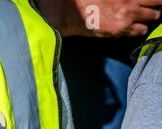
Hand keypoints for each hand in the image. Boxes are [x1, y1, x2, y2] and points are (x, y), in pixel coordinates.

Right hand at [35, 0, 161, 36]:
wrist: (71, 13)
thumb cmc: (84, 0)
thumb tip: (128, 0)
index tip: (146, 1)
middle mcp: (130, 0)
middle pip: (157, 1)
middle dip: (154, 5)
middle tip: (147, 8)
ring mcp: (128, 14)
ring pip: (154, 15)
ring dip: (150, 16)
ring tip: (143, 18)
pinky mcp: (121, 29)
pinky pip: (142, 30)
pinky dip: (140, 29)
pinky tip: (134, 28)